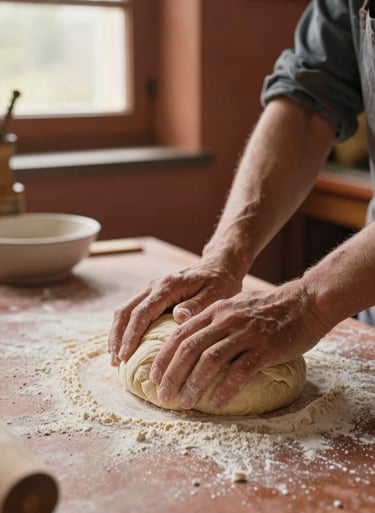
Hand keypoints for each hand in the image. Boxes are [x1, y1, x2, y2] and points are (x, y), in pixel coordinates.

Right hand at [108, 259, 242, 365]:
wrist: (218, 265)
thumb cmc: (220, 282)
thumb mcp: (215, 293)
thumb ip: (196, 305)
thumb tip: (177, 316)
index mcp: (168, 286)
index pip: (142, 312)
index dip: (131, 335)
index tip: (124, 355)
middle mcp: (155, 286)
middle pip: (126, 311)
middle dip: (117, 337)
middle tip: (114, 362)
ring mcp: (152, 289)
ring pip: (125, 311)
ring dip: (117, 334)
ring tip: (114, 359)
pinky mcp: (153, 295)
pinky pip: (132, 311)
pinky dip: (124, 329)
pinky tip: (124, 346)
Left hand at [149, 279, 329, 408]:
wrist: (307, 302)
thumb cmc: (271, 308)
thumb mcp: (236, 306)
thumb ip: (215, 320)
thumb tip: (195, 340)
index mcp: (216, 310)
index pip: (180, 334)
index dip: (164, 356)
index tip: (154, 376)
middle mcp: (226, 320)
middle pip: (189, 348)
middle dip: (172, 374)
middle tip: (163, 395)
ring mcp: (245, 333)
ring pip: (209, 360)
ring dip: (193, 383)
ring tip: (185, 402)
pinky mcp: (264, 348)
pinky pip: (239, 371)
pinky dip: (224, 388)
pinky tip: (216, 402)